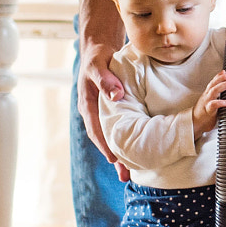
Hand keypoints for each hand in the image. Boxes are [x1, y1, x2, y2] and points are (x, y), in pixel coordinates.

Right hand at [77, 28, 131, 181]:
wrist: (98, 50)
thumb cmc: (98, 57)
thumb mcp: (99, 66)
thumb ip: (106, 80)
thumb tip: (116, 96)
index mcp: (88, 105)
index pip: (96, 129)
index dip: (105, 145)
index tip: (114, 159)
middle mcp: (94, 113)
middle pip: (104, 139)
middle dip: (114, 157)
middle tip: (125, 175)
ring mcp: (102, 114)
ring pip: (111, 136)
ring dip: (120, 153)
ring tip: (130, 173)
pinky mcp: (112, 111)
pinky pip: (118, 128)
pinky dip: (125, 140)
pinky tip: (137, 151)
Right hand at [191, 71, 225, 136]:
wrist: (194, 124)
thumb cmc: (204, 113)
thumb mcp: (210, 102)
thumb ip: (217, 96)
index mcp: (207, 94)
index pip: (213, 82)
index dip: (219, 76)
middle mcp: (207, 96)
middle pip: (213, 84)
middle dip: (222, 78)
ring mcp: (206, 102)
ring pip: (213, 91)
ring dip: (223, 86)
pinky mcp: (207, 111)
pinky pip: (213, 105)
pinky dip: (220, 102)